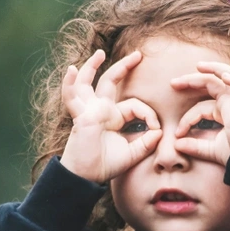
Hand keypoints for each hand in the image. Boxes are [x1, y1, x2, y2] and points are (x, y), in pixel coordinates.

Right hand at [59, 49, 162, 183]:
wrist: (87, 177)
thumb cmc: (105, 165)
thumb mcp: (132, 154)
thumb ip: (146, 143)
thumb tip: (159, 132)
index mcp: (113, 117)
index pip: (134, 105)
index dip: (149, 114)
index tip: (157, 129)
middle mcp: (100, 110)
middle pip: (110, 82)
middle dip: (124, 67)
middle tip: (138, 55)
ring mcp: (88, 111)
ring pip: (87, 83)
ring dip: (91, 67)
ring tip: (99, 53)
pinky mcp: (81, 116)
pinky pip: (72, 97)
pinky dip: (70, 83)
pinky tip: (71, 70)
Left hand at [170, 61, 229, 165]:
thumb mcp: (211, 151)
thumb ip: (195, 147)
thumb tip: (176, 145)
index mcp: (224, 111)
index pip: (200, 107)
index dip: (187, 119)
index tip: (177, 134)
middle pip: (211, 84)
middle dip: (192, 80)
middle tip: (173, 83)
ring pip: (228, 77)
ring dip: (214, 69)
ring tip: (199, 66)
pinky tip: (225, 76)